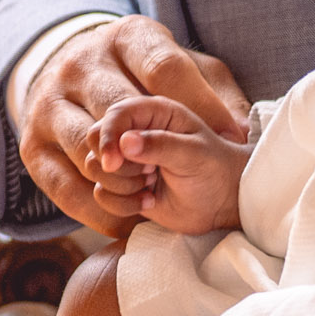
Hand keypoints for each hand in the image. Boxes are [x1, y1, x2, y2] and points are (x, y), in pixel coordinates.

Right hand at [20, 17, 249, 238]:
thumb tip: (240, 131)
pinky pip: (65, 187)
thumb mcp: (187, 70)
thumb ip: (216, 93)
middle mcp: (81, 63)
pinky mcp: (33, 145)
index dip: (199, 105)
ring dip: (127, 180)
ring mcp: (50, 103)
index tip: (226, 137)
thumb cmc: (144, 79)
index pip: (164, 67)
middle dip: (153, 149)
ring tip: (151, 189)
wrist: (74, 77)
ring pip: (88, 149)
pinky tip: (128, 211)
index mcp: (127, 37)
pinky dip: (100, 209)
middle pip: (119, 108)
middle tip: (177, 169)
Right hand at [86, 92, 246, 238]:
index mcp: (150, 111)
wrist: (221, 203)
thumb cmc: (214, 169)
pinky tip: (148, 200)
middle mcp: (131, 129)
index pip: (113, 114)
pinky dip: (122, 204)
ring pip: (92, 167)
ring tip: (152, 185)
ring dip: (122, 185)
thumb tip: (124, 142)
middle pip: (92, 139)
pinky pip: (99, 193)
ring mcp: (122, 156)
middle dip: (118, 165)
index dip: (108, 136)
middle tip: (150, 173)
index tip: (113, 162)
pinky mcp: (118, 183)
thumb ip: (161, 145)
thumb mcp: (194, 154)